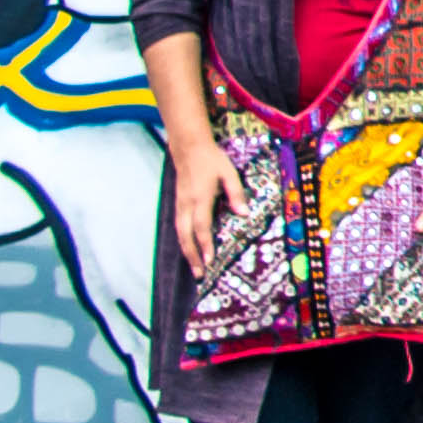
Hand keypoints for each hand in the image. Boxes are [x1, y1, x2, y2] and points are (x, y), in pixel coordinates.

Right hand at [167, 128, 246, 279]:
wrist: (189, 148)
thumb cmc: (212, 160)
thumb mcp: (229, 173)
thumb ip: (236, 194)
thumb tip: (244, 214)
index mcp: (201, 198)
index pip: (202, 226)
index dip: (205, 244)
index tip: (209, 260)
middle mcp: (187, 204)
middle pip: (186, 236)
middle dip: (192, 256)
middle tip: (199, 274)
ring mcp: (180, 204)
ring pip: (179, 233)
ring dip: (186, 251)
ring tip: (194, 268)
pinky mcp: (178, 204)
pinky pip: (178, 227)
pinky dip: (183, 241)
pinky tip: (189, 249)